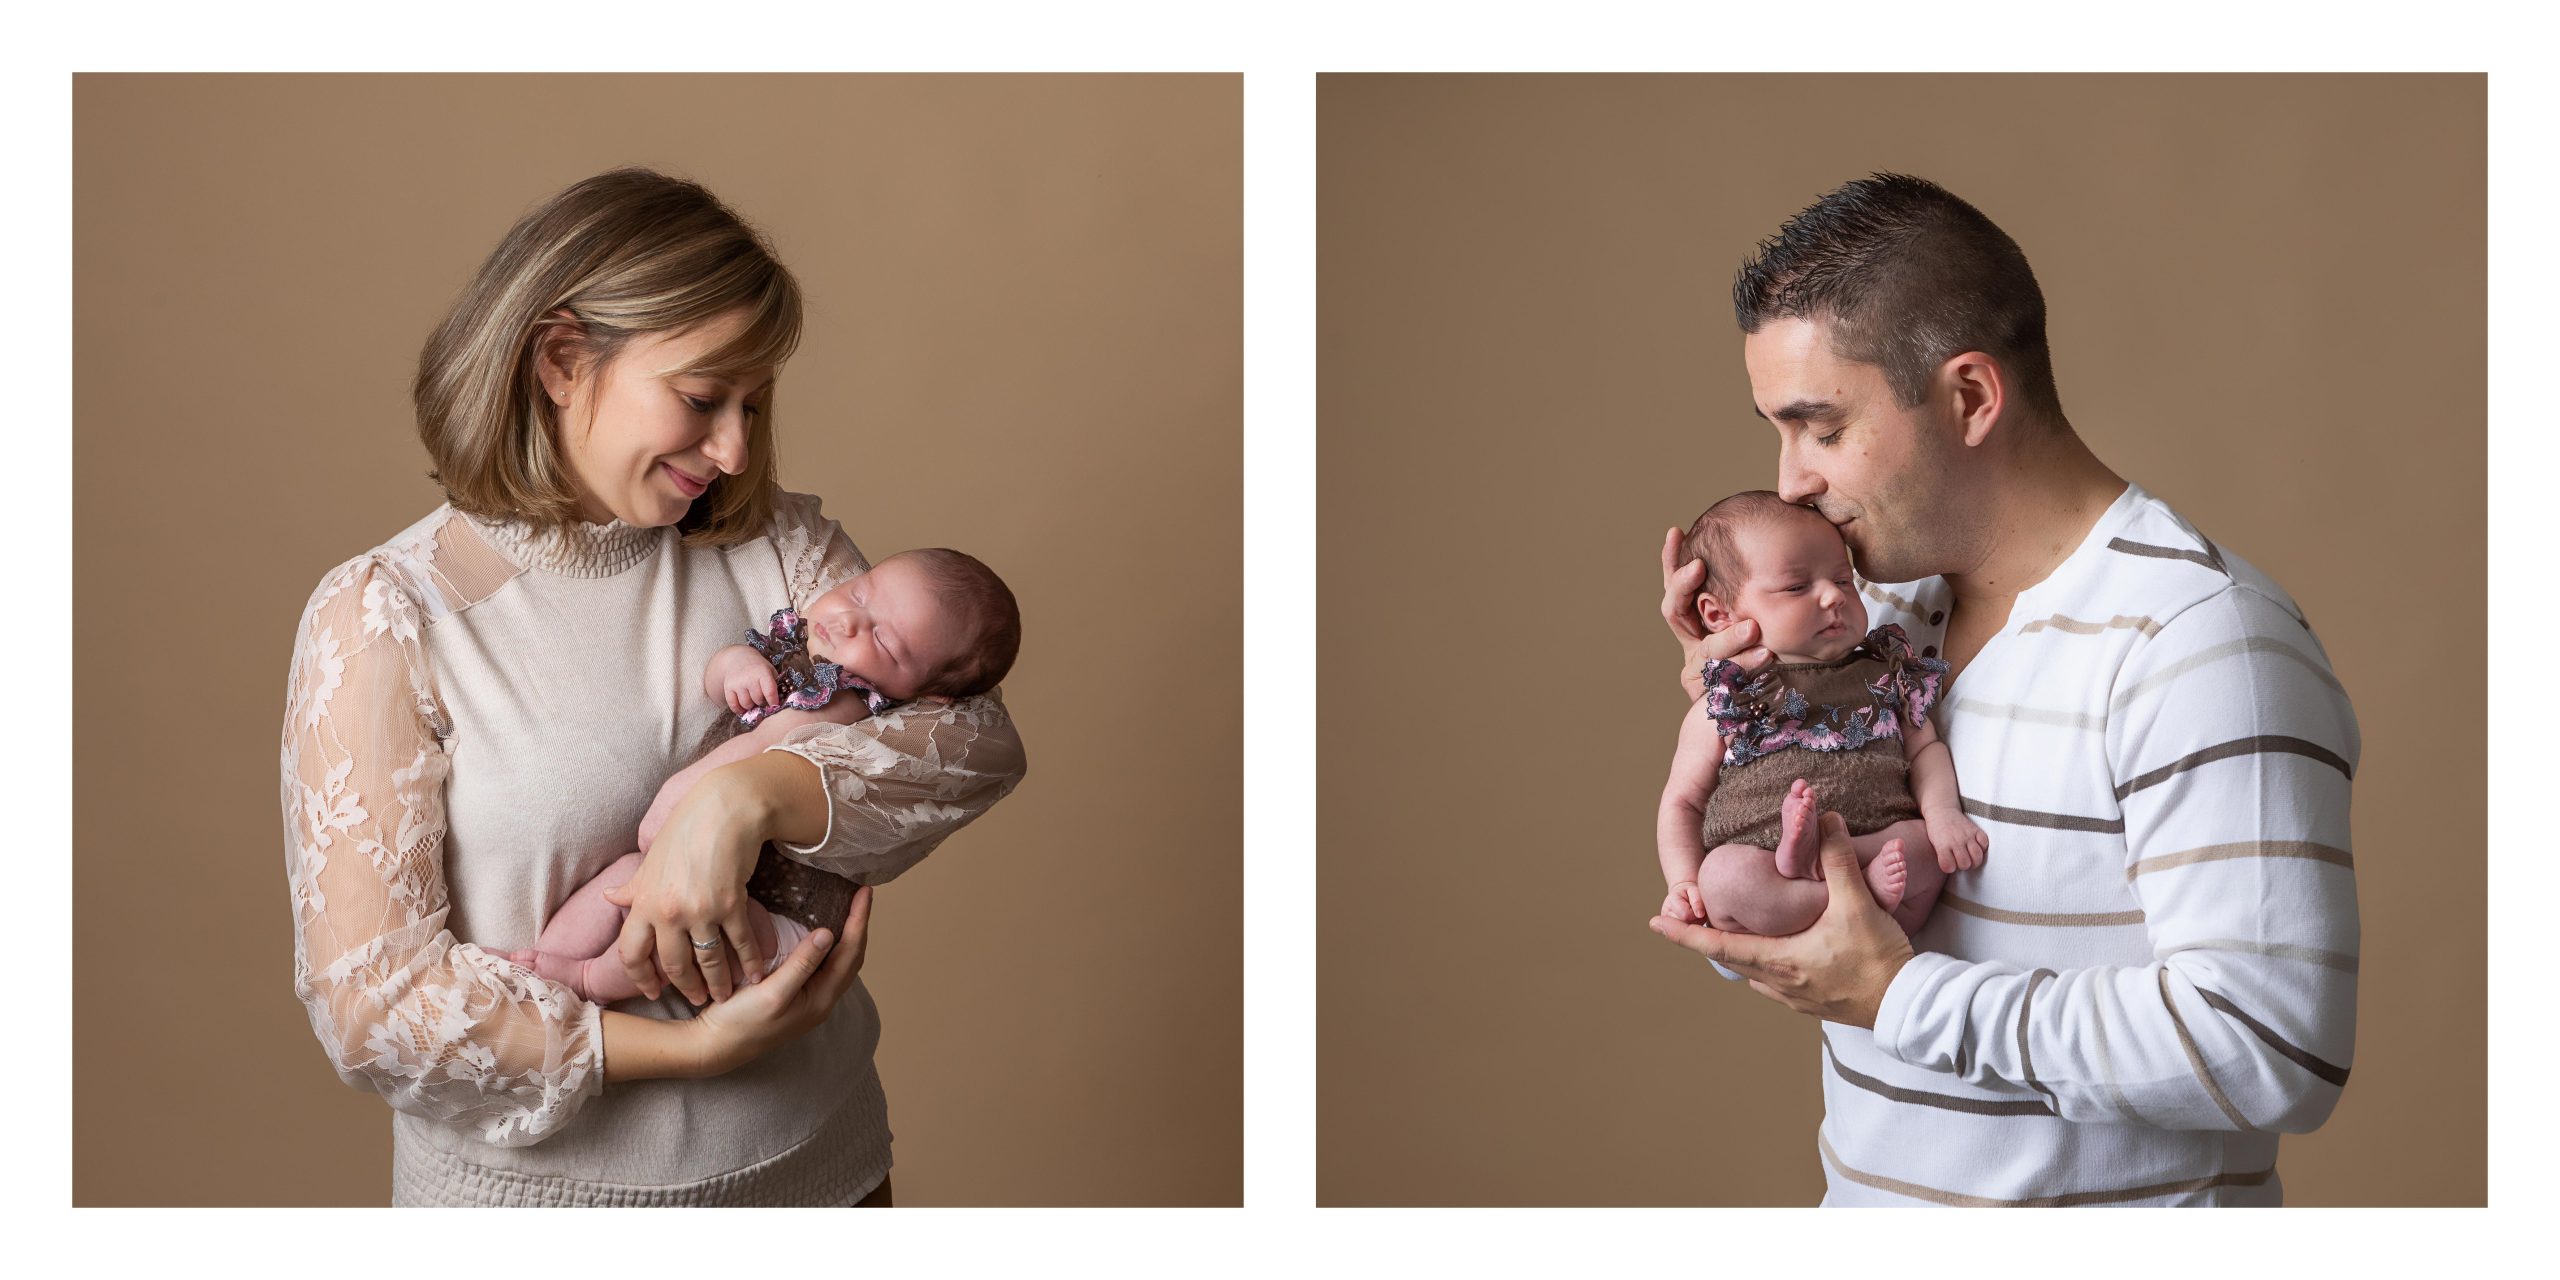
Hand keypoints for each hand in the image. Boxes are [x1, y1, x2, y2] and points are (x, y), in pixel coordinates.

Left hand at [603, 771, 772, 1004]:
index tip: (653, 991)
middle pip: (674, 964)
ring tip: (725, 994)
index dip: (641, 978)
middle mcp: (668, 912)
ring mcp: (701, 911)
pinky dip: (749, 962)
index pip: (631, 953)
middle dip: (686, 987)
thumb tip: (609, 896)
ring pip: (709, 961)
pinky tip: (755, 974)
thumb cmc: (685, 830)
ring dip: (719, 983)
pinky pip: (740, 943)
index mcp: (643, 902)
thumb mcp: (651, 860)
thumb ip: (633, 887)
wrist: (722, 810)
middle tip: (696, 999)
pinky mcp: (731, 905)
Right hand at [689, 886, 874, 1075]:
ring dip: (846, 934)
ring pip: (839, 961)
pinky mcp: (797, 997)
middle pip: (851, 957)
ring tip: (847, 908)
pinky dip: (829, 944)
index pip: (850, 953)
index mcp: (821, 999)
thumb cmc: (741, 1022)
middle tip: (860, 894)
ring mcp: (810, 1000)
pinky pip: (823, 965)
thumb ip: (801, 964)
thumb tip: (828, 933)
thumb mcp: (772, 992)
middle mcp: (822, 1000)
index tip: (865, 892)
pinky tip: (820, 932)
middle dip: (858, 925)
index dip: (859, 920)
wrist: (716, 1046)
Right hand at [724, 664, 780, 715]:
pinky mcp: (728, 688)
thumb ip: (774, 684)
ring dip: (751, 706)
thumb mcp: (770, 670)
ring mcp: (737, 683)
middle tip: (761, 699)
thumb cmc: (758, 667)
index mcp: (762, 673)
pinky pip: (733, 705)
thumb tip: (776, 702)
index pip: (769, 692)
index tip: (774, 705)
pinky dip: (738, 709)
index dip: (773, 701)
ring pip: (746, 704)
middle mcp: (749, 678)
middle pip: (758, 699)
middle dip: (761, 702)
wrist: (738, 658)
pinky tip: (742, 708)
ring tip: (752, 700)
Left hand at [1647, 810, 1915, 1027]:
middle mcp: (1780, 985)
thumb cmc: (1880, 959)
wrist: (1911, 1005)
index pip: (1718, 947)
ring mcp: (1798, 998)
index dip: (1684, 934)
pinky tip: (1779, 955)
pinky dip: (1768, 966)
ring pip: (1755, 975)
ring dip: (1740, 955)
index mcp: (1779, 962)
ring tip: (1731, 935)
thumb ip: (1836, 858)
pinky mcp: (1816, 1003)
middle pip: (1732, 961)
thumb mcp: (1856, 903)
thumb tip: (1824, 817)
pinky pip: (1779, 985)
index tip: (1655, 922)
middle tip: (1688, 923)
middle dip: (1708, 941)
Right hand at [1660, 527, 1771, 699]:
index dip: (1672, 561)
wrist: (1765, 706)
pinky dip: (1746, 665)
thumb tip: (1777, 546)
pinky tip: (1766, 656)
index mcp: (1696, 621)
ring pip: (1707, 650)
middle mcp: (1692, 642)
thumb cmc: (1771, 651)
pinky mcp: (1711, 696)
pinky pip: (1724, 679)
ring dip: (1728, 636)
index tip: (1675, 532)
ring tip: (1752, 627)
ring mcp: (1699, 669)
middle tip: (1697, 567)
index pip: (1679, 585)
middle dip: (1683, 587)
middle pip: (1675, 612)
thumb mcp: (1764, 615)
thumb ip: (1759, 589)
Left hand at [1924, 808, 1988, 872]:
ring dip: (1974, 861)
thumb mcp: (1934, 844)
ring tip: (1970, 858)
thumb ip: (1943, 857)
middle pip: (1965, 864)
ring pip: (1977, 856)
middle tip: (1961, 861)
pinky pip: (1985, 844)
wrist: (1942, 811)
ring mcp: (1967, 835)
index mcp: (1943, 845)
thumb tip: (1954, 869)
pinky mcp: (1976, 830)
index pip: (1949, 866)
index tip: (1949, 864)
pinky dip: (1983, 848)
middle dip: (1964, 866)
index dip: (1950, 868)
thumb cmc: (1937, 831)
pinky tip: (1976, 848)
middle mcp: (1956, 841)